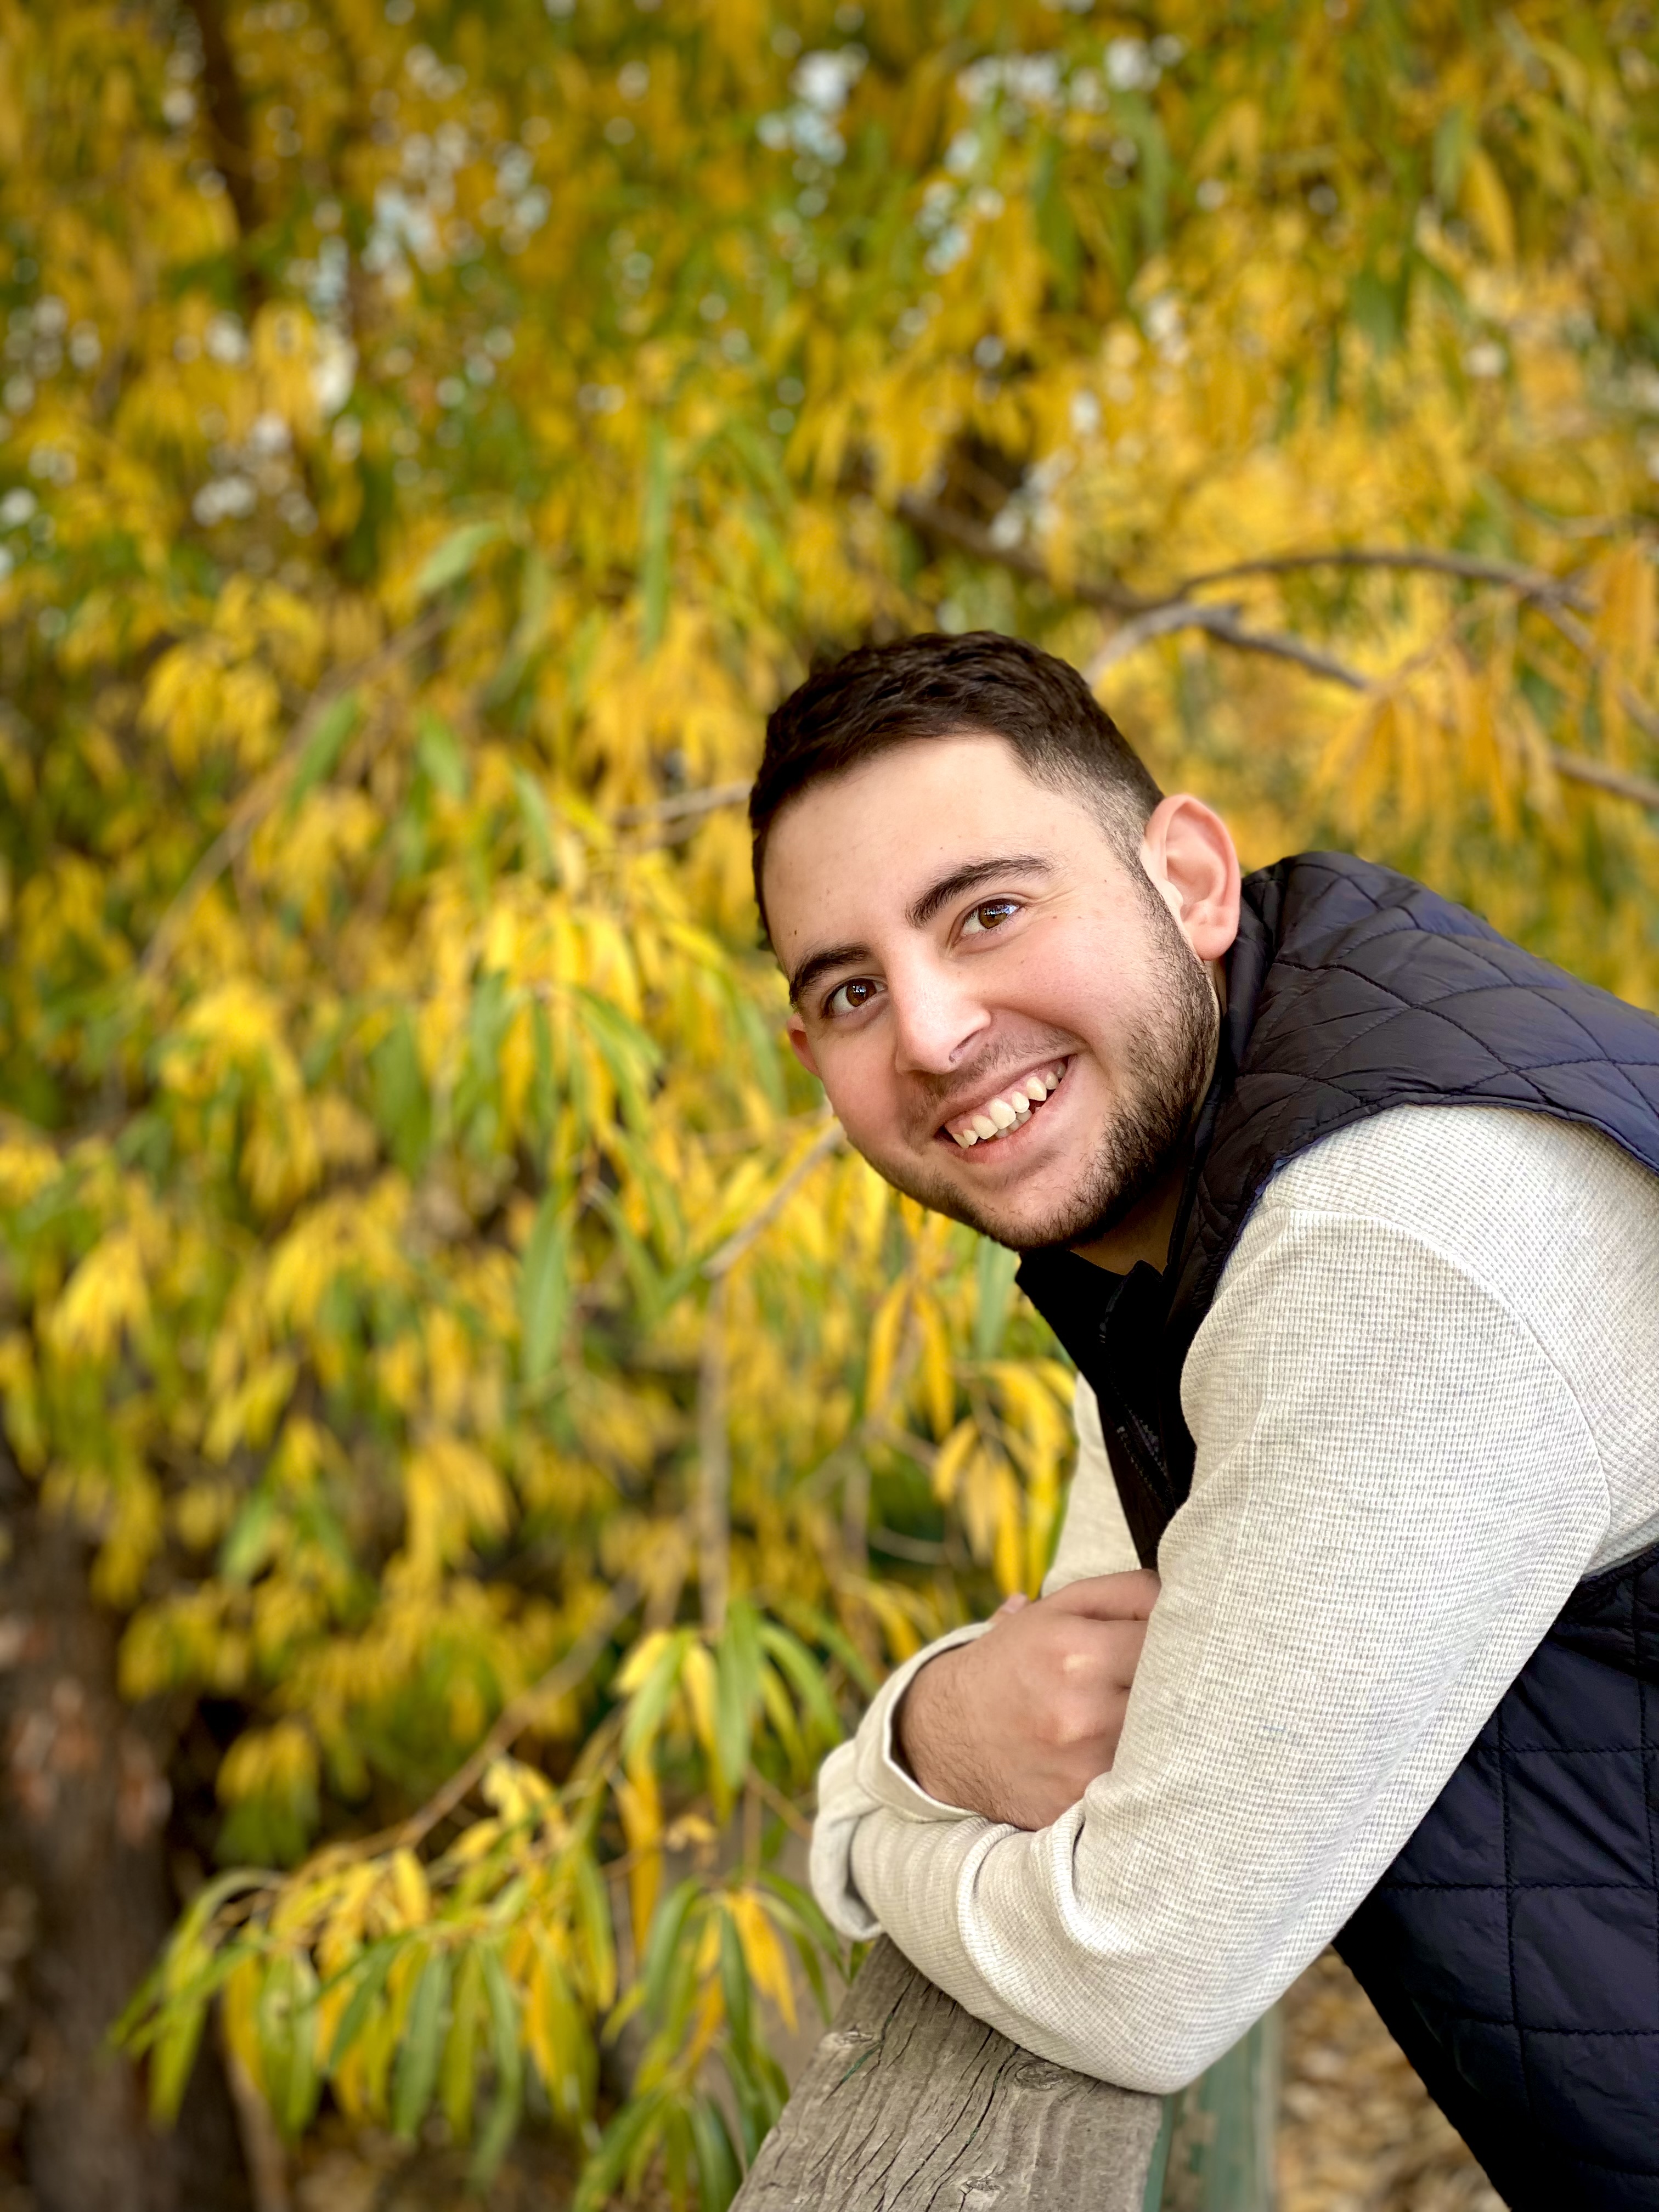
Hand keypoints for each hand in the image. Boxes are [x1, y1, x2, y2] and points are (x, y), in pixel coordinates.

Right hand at [893, 1571, 1160, 1830]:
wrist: (950, 1733)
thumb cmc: (1015, 1661)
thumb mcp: (1058, 1608)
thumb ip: (1127, 1593)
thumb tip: (1189, 1595)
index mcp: (1080, 1654)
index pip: (1173, 1641)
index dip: (1186, 1638)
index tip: (1186, 1641)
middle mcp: (1085, 1714)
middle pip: (1177, 1696)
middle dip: (1183, 1685)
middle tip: (1183, 1680)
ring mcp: (1085, 1768)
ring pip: (1165, 1744)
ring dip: (1166, 1730)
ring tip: (1157, 1717)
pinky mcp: (1082, 1808)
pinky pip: (1139, 1785)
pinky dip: (1145, 1772)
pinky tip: (1136, 1759)